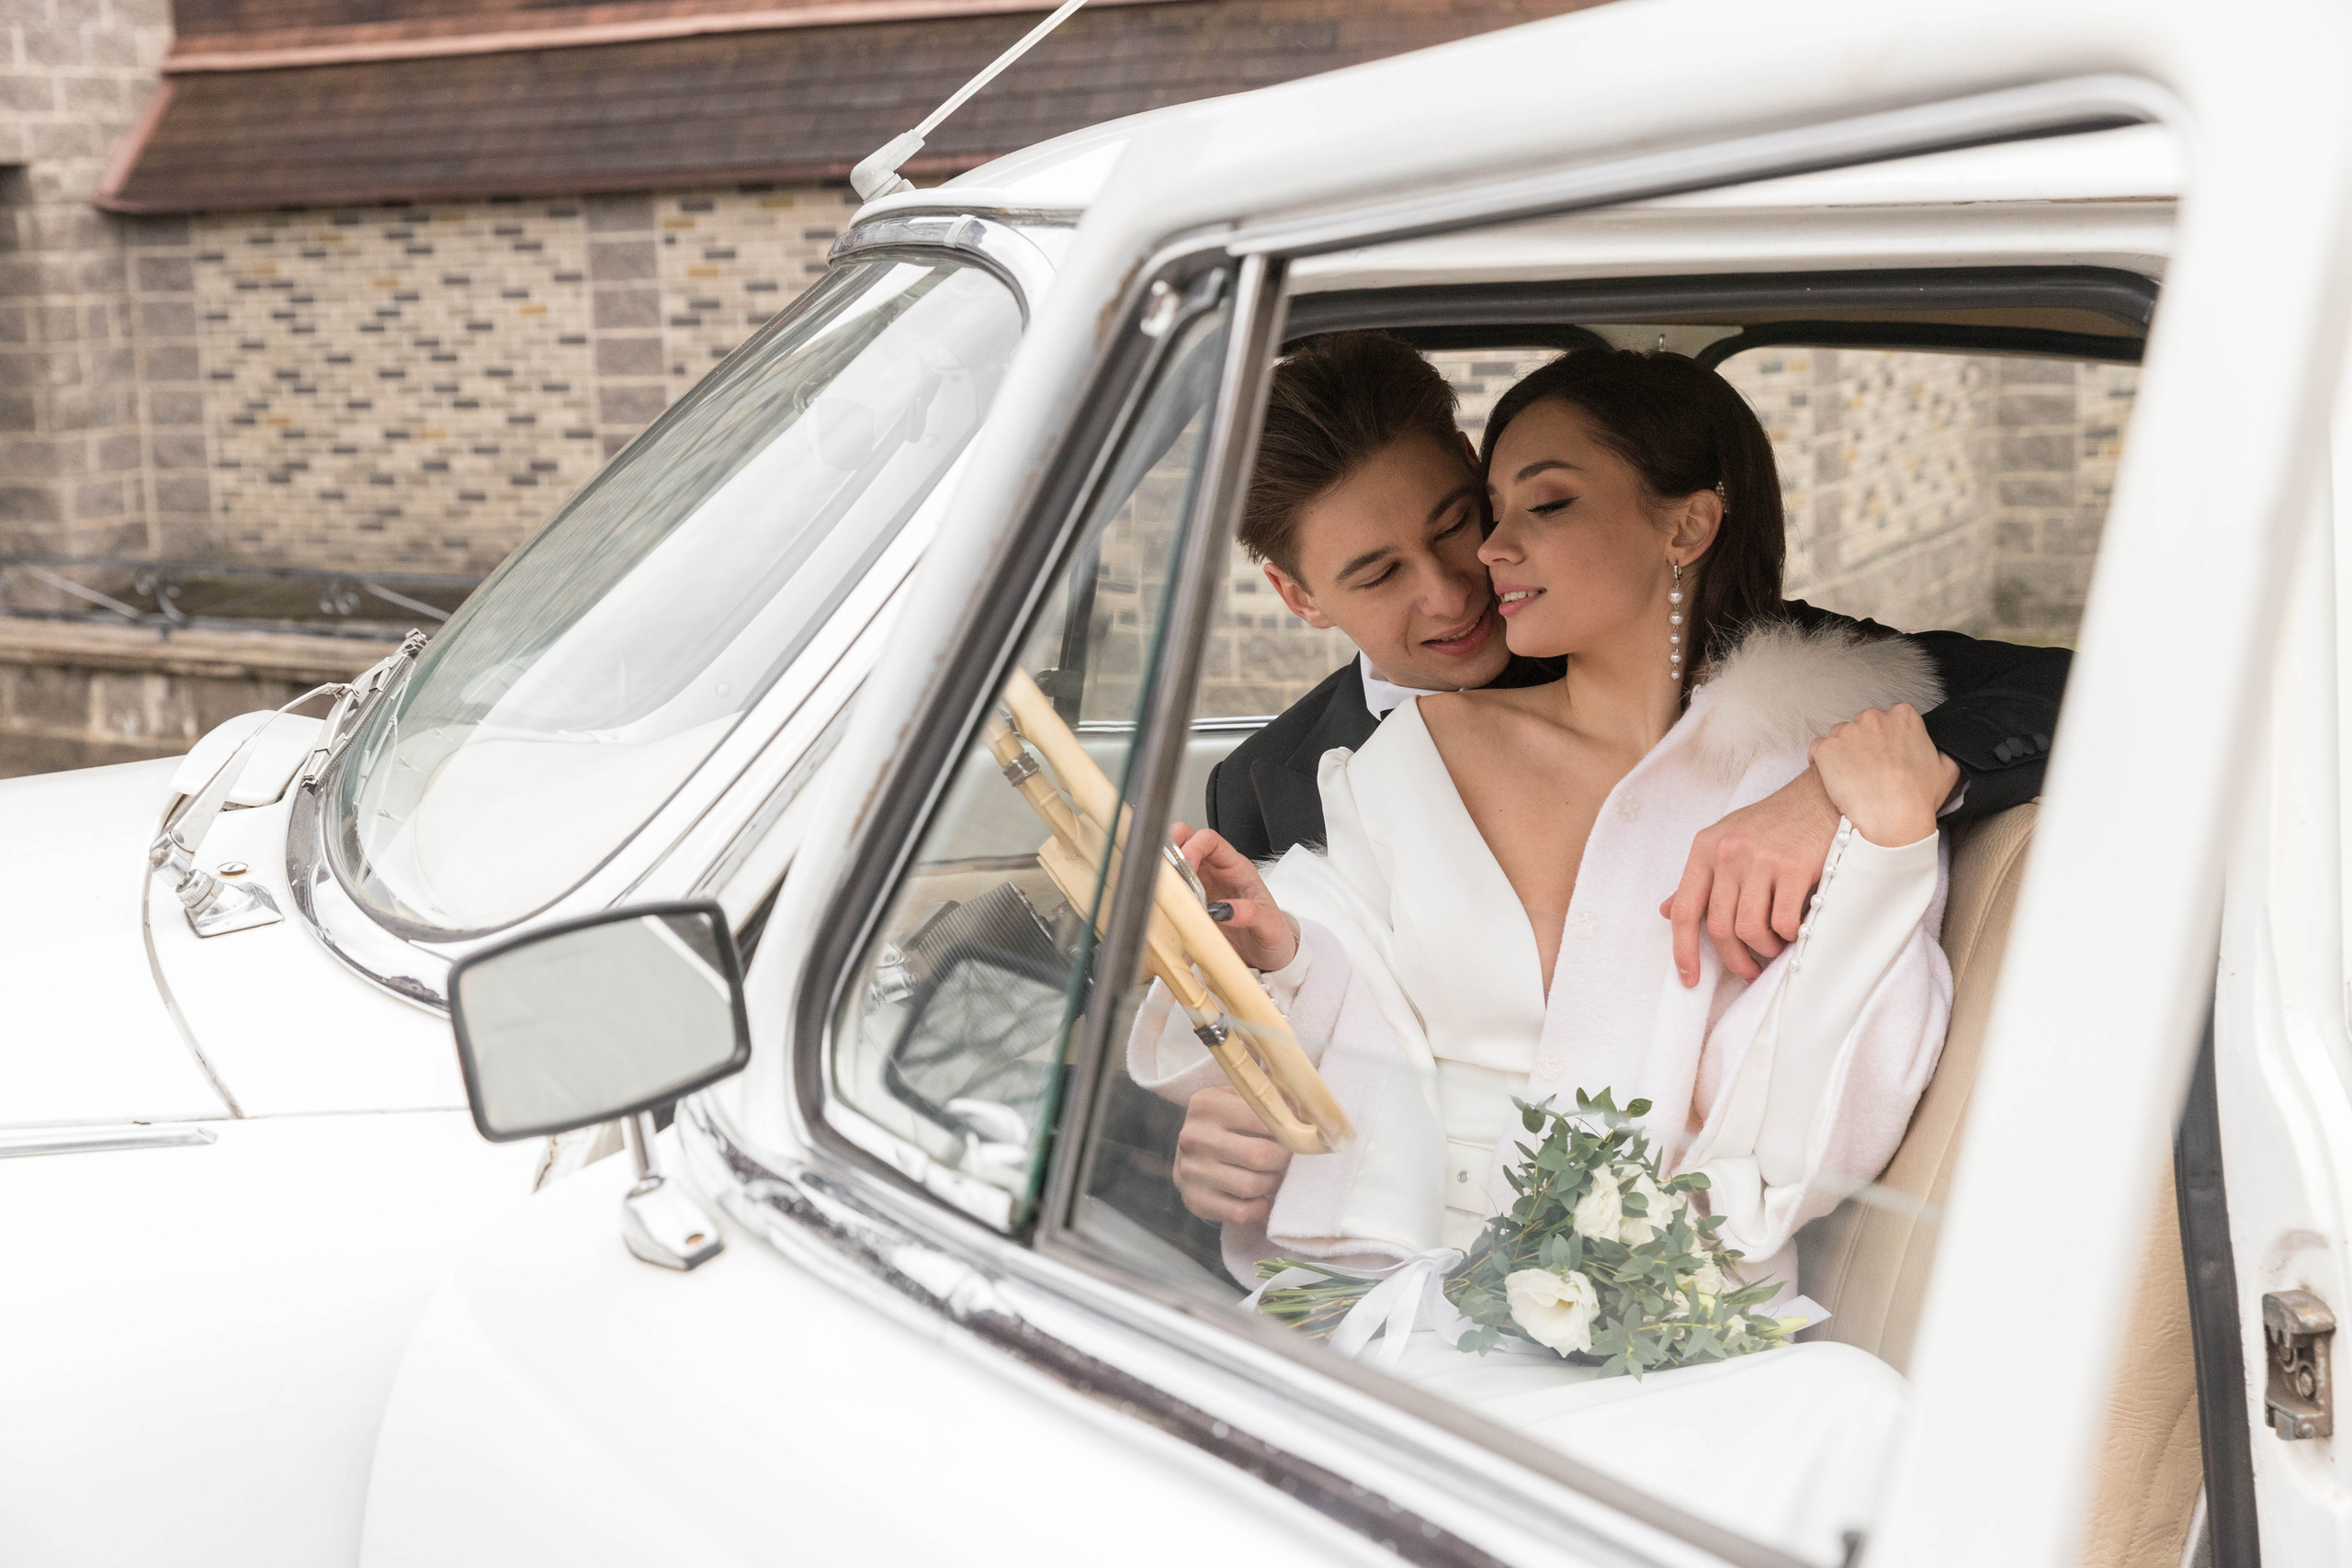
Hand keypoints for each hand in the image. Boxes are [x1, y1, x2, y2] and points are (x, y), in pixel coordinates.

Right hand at [1171, 822, 1297, 969]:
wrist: (1267, 956)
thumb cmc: (1271, 934)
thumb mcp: (1269, 925)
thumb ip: (1251, 914)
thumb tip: (1225, 910)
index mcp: (1235, 868)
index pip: (1210, 840)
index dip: (1194, 846)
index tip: (1187, 865)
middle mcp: (1215, 872)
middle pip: (1186, 840)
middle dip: (1171, 846)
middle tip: (1165, 868)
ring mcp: (1200, 887)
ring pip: (1174, 862)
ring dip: (1163, 869)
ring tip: (1161, 887)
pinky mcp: (1190, 904)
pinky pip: (1171, 890)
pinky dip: (1162, 891)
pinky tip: (1162, 904)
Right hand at [1173, 1086, 1292, 1225]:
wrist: (1188, 1156)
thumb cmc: (1225, 1125)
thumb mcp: (1239, 1100)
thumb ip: (1271, 1096)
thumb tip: (1309, 1106)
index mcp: (1207, 1105)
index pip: (1261, 1118)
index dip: (1286, 1129)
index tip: (1295, 1134)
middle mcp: (1194, 1137)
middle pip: (1258, 1155)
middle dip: (1282, 1159)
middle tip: (1286, 1158)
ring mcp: (1191, 1171)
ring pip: (1251, 1186)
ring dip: (1271, 1183)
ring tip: (1272, 1175)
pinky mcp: (1194, 1201)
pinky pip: (1240, 1212)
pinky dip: (1258, 1208)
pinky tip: (1259, 1197)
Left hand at [1659, 767, 1840, 985]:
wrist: (1822, 795)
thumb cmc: (1774, 824)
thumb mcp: (1727, 841)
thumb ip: (1700, 879)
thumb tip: (1667, 911)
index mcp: (1704, 849)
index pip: (1684, 909)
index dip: (1683, 950)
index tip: (1689, 979)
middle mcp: (1727, 854)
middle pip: (1718, 927)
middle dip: (1734, 959)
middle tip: (1749, 970)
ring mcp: (1759, 860)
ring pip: (1749, 929)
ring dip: (1764, 949)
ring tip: (1776, 945)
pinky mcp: (1793, 867)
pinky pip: (1783, 921)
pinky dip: (1789, 936)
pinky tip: (1796, 929)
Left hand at [1809, 704, 1957, 847]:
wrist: (1891, 819)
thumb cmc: (1918, 798)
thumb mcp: (1947, 769)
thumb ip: (1941, 751)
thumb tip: (1939, 752)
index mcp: (1904, 716)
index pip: (1890, 717)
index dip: (1887, 738)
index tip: (1887, 755)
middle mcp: (1874, 717)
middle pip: (1863, 724)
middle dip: (1864, 742)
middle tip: (1869, 769)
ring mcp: (1847, 731)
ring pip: (1840, 735)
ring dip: (1843, 751)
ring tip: (1852, 778)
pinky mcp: (1827, 748)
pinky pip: (1818, 749)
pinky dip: (1821, 761)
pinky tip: (1832, 779)